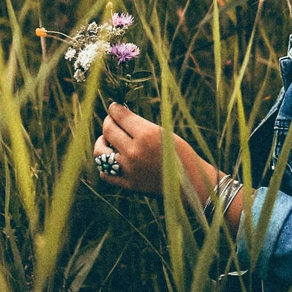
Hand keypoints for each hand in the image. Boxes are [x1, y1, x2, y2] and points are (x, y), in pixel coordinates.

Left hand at [93, 102, 215, 201]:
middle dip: (109, 121)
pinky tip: (112, 159)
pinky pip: (105, 173)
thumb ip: (141, 125)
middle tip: (113, 120)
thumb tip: (120, 116)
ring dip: (102, 142)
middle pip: (108, 130)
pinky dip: (105, 164)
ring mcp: (129, 170)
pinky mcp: (128, 184)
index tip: (115, 107)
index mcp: (147, 134)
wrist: (191, 184)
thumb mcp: (164, 132)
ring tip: (109, 140)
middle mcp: (134, 151)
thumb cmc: (181, 153)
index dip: (114, 108)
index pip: (119, 116)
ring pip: (100, 151)